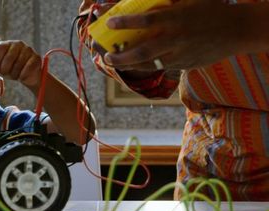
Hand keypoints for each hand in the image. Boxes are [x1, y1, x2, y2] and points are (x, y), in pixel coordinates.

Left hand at [0, 40, 41, 90]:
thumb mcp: (2, 69)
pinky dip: (23, 75)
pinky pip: (27, 68)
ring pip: (18, 64)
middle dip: (6, 70)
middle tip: (7, 74)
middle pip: (9, 57)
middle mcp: (18, 44)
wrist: (29, 77)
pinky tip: (22, 77)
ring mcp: (28, 49)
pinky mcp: (36, 57)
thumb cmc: (13, 71)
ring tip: (16, 76)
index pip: (0, 48)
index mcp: (7, 44)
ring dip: (15, 74)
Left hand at [103, 0, 244, 70]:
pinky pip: (161, 67)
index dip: (126, 22)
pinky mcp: (185, 65)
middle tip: (106, 57)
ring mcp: (181, 54)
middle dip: (121, 57)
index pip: (146, 20)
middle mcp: (176, 38)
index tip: (109, 23)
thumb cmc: (211, 9)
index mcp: (176, 17)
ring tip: (114, 63)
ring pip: (149, 65)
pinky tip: (134, 65)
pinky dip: (146, 67)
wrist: (237, 30)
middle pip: (143, 51)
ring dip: (129, 66)